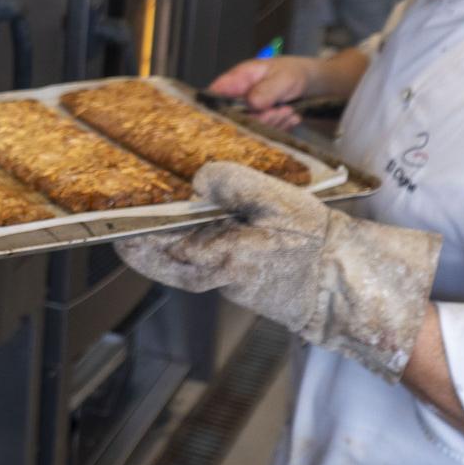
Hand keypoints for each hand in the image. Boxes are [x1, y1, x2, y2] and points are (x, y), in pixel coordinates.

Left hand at [114, 163, 441, 381]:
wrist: (351, 286)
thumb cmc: (318, 247)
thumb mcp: (277, 202)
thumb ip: (234, 185)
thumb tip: (199, 178)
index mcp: (217, 260)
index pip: (153, 251)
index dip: (129, 233)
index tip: (112, 217)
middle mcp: (215, 278)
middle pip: (160, 261)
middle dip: (143, 238)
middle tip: (129, 213)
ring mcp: (229, 284)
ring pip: (183, 263)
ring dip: (171, 238)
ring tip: (164, 208)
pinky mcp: (244, 282)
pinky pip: (209, 262)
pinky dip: (199, 242)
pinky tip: (206, 219)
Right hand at [207, 58, 315, 129]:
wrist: (306, 82)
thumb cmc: (291, 73)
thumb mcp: (283, 77)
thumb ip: (267, 89)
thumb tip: (252, 103)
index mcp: (234, 81)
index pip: (214, 96)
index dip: (220, 109)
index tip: (247, 114)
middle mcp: (235, 100)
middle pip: (232, 118)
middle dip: (258, 119)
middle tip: (280, 111)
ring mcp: (245, 114)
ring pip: (249, 129)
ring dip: (272, 124)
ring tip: (289, 111)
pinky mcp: (256, 125)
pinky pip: (262, 134)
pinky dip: (278, 128)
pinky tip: (291, 117)